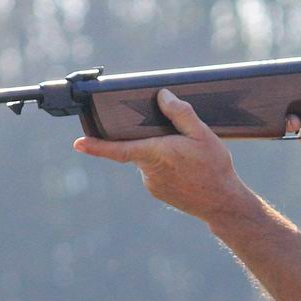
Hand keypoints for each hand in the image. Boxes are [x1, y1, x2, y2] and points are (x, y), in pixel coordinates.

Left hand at [72, 88, 252, 221]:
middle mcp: (148, 171)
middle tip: (180, 142)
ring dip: (161, 153)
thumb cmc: (214, 168)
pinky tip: (186, 169)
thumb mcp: (203, 135)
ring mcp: (151, 184)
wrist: (222, 204)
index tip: (78, 144)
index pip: (119, 149)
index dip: (96, 146)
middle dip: (151, 139)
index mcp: (156, 154)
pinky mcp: (157, 192)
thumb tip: (162, 96)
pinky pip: (153, 171)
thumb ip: (181, 113)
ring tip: (190, 159)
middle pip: (138, 147)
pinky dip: (165, 165)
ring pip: (147, 159)